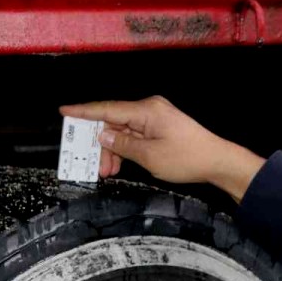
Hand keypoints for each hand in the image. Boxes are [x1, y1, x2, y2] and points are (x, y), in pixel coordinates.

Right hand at [58, 96, 265, 202]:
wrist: (217, 160)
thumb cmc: (187, 158)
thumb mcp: (149, 156)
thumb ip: (122, 145)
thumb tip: (103, 136)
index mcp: (145, 111)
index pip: (107, 109)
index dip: (83, 111)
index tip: (64, 111)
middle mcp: (149, 109)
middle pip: (113, 122)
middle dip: (100, 144)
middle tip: (93, 165)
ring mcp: (155, 117)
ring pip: (122, 131)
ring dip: (113, 150)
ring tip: (108, 171)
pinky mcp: (160, 126)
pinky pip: (134, 134)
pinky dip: (125, 149)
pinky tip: (120, 164)